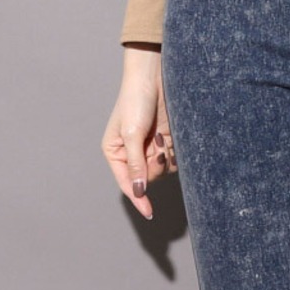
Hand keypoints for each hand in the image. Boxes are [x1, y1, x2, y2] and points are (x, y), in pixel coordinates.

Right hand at [102, 42, 175, 220]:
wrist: (154, 76)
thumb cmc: (135, 101)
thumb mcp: (133, 134)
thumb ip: (137, 164)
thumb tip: (139, 192)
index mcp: (115, 153)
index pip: (127, 183)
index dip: (138, 199)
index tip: (148, 212)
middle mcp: (131, 154)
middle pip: (147, 179)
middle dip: (155, 167)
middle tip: (158, 148)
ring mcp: (149, 149)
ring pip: (162, 171)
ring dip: (166, 158)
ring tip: (162, 136)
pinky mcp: (165, 143)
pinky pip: (173, 160)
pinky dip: (174, 152)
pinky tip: (169, 136)